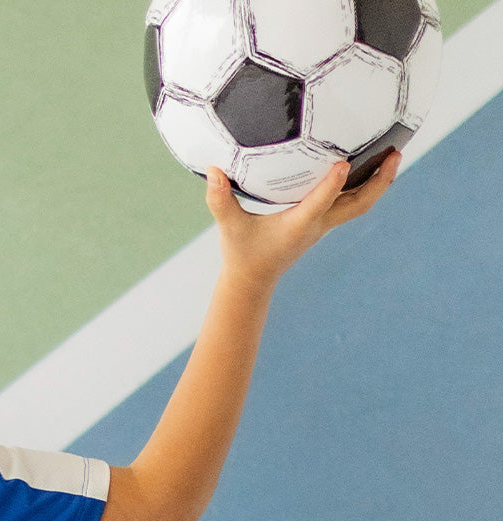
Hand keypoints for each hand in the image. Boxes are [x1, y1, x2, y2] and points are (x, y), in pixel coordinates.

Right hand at [206, 152, 401, 294]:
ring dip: (379, 182)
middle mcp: (316, 225)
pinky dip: (366, 185)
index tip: (343, 162)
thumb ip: (220, 200)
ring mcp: (323, 225)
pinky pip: (351, 203)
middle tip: (395, 154)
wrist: (253, 280)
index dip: (331, 185)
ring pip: (360, 204)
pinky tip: (372, 166)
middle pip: (357, 205)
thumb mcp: (229, 226)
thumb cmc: (241, 252)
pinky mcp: (322, 223)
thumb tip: (213, 170)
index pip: (318, 204)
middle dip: (379, 181)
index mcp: (297, 226)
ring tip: (394, 155)